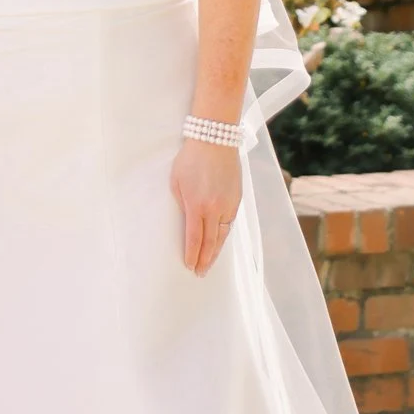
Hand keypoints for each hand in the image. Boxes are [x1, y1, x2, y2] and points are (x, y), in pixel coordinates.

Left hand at [171, 137, 241, 275]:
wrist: (215, 140)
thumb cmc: (191, 158)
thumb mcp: (177, 182)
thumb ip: (181, 204)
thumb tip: (186, 220)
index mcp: (197, 205)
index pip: (195, 239)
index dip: (192, 255)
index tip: (189, 266)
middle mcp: (215, 208)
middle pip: (211, 242)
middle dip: (205, 259)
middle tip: (200, 273)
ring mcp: (228, 204)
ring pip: (223, 235)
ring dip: (216, 251)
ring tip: (209, 263)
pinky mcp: (236, 199)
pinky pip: (229, 223)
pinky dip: (223, 235)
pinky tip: (219, 242)